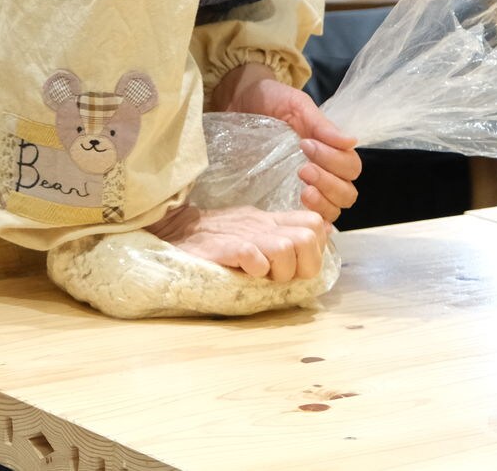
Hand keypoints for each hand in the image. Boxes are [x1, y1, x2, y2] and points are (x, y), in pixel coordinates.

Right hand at [145, 203, 328, 280]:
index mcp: (270, 221)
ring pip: (287, 247)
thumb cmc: (215, 236)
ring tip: (263, 276)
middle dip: (303, 264)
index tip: (299, 264)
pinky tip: (246, 273)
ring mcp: (243, 234)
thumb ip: (285, 231)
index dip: (316, 249)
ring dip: (280, 270)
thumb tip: (322, 233)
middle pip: (309, 237)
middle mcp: (262, 224)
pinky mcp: (222, 246)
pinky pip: (252, 255)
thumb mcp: (254, 229)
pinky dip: (255, 268)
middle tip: (283, 275)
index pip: (315, 223)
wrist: (174, 230)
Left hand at [212, 63, 360, 223]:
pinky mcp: (284, 200)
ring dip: (322, 202)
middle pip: (346, 193)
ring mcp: (305, 189)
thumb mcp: (296, 105)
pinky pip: (308, 219)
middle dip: (329, 183)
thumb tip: (351, 141)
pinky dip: (310, 218)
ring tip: (303, 191)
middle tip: (303, 170)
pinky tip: (298, 209)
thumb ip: (321, 124)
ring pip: (333, 210)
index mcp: (329, 149)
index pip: (351, 167)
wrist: (237, 101)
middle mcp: (323, 172)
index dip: (334, 160)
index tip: (306, 144)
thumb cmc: (269, 100)